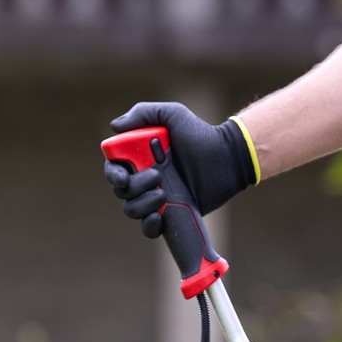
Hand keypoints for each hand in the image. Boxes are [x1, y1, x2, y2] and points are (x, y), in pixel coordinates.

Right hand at [103, 103, 257, 237]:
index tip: (123, 176)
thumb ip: (143, 113)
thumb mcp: (173, 114)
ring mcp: (156, 197)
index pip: (114, 168)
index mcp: (139, 156)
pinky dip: (148, 226)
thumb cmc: (201, 135)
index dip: (113, 174)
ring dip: (142, 205)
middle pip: (121, 191)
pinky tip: (158, 217)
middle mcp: (144, 178)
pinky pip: (148, 228)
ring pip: (131, 209)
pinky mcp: (170, 215)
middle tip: (157, 177)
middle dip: (134, 187)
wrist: (227, 159)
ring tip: (164, 195)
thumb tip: (114, 127)